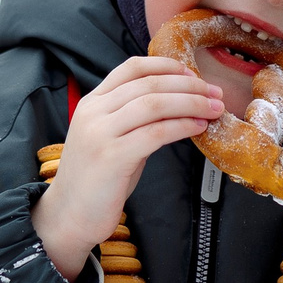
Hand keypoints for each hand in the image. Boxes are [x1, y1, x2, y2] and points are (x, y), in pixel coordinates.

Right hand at [33, 56, 222, 278]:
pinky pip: (155, 133)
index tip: (193, 74)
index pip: (132, 68)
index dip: (167, 66)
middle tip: (214, 93)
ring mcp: (100, 133)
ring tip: (214, 109)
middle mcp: (94, 112)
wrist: (68, 216)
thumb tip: (177, 106)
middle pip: (149, 84)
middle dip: (189, 86)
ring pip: (154, 104)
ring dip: (191, 103)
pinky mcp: (111, 157)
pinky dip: (182, 126)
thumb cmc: (96, 181)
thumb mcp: (111, 139)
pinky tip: (198, 128)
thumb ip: (134, 120)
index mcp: (93, 102)